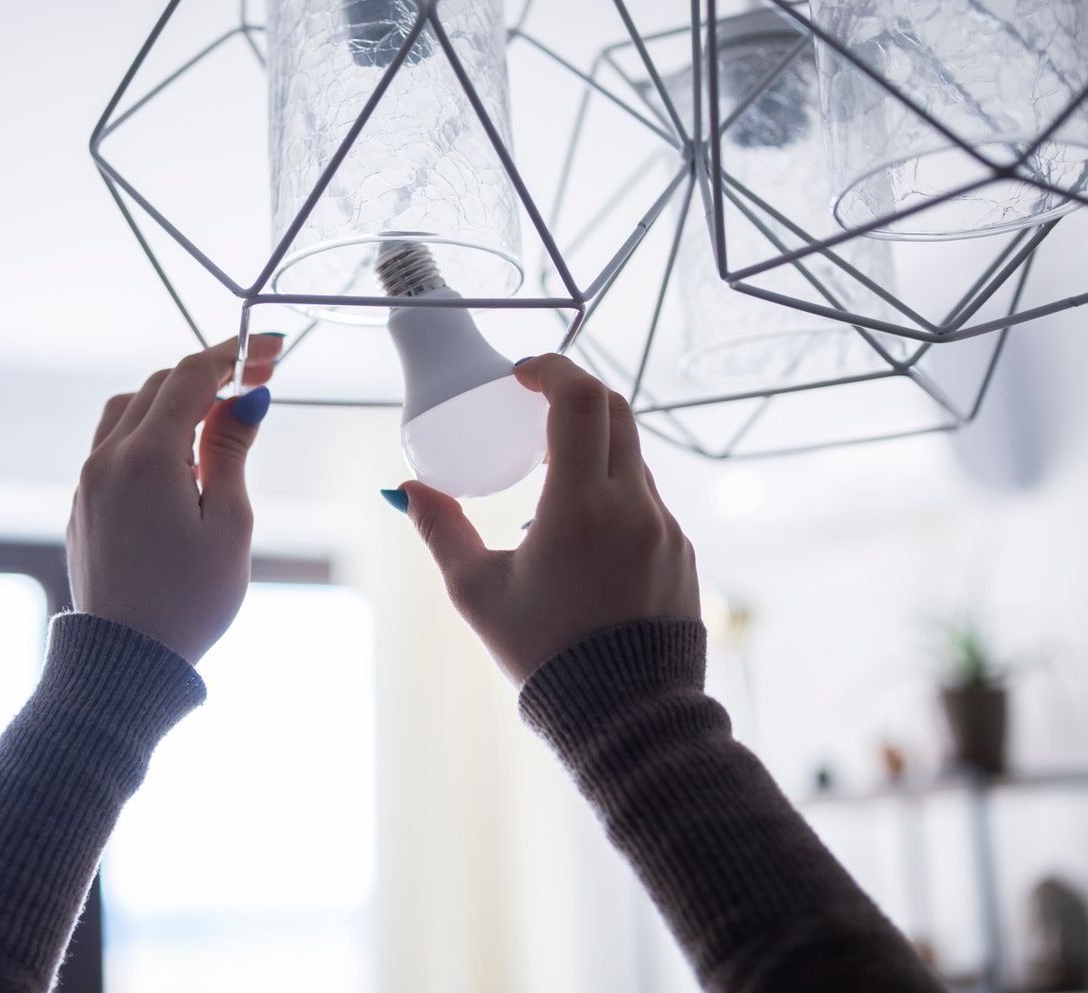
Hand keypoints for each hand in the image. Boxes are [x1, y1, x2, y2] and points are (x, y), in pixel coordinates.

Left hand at [68, 333, 282, 663]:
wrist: (126, 663)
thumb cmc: (188, 602)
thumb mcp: (229, 523)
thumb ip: (231, 451)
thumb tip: (245, 399)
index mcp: (147, 457)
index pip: (190, 377)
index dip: (234, 354)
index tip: (272, 347)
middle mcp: (108, 459)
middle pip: (157, 386)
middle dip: (208, 374)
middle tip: (258, 378)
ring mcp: (89, 482)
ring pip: (128, 410)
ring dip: (174, 399)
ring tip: (219, 416)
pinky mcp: (83, 505)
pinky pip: (113, 445)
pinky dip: (149, 430)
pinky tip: (182, 456)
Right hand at [396, 354, 697, 683]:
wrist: (627, 718)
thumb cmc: (545, 655)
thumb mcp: (478, 593)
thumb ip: (442, 530)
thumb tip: (405, 490)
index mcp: (582, 505)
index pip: (581, 400)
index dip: (552, 369)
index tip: (523, 374)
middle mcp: (634, 506)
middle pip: (616, 411)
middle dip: (574, 394)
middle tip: (535, 403)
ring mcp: (666, 528)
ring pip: (632, 456)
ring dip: (594, 446)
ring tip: (552, 473)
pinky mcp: (681, 553)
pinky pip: (647, 499)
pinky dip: (614, 490)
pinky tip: (582, 528)